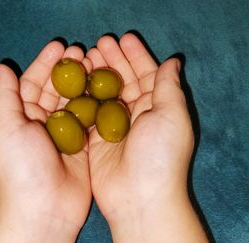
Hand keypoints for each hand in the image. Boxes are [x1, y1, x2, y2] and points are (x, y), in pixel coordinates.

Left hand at [0, 42, 92, 242]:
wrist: (45, 210)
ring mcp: (65, 135)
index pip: (32, 82)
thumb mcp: (6, 128)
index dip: (45, 62)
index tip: (61, 46)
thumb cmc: (22, 169)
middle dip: (68, 69)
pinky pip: (91, 119)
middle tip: (83, 52)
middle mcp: (43, 124)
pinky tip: (106, 89)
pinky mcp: (84, 146)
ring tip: (96, 65)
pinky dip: (97, 103)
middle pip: (56, 89)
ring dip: (84, 83)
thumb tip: (2, 67)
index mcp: (21, 118)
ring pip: (75, 101)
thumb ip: (5, 96)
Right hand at [86, 33, 215, 242]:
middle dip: (113, 60)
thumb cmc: (159, 156)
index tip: (123, 39)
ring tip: (85, 55)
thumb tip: (173, 61)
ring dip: (96, 74)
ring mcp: (115, 126)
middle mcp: (137, 114)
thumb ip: (169, 86)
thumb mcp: (171, 115)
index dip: (136, 55)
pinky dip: (83, 96)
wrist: (138, 197)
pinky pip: (89, 112)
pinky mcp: (96, 138)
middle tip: (99, 43)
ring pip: (104, 93)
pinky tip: (75, 81)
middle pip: (123, 80)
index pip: (147, 73)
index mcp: (158, 107)